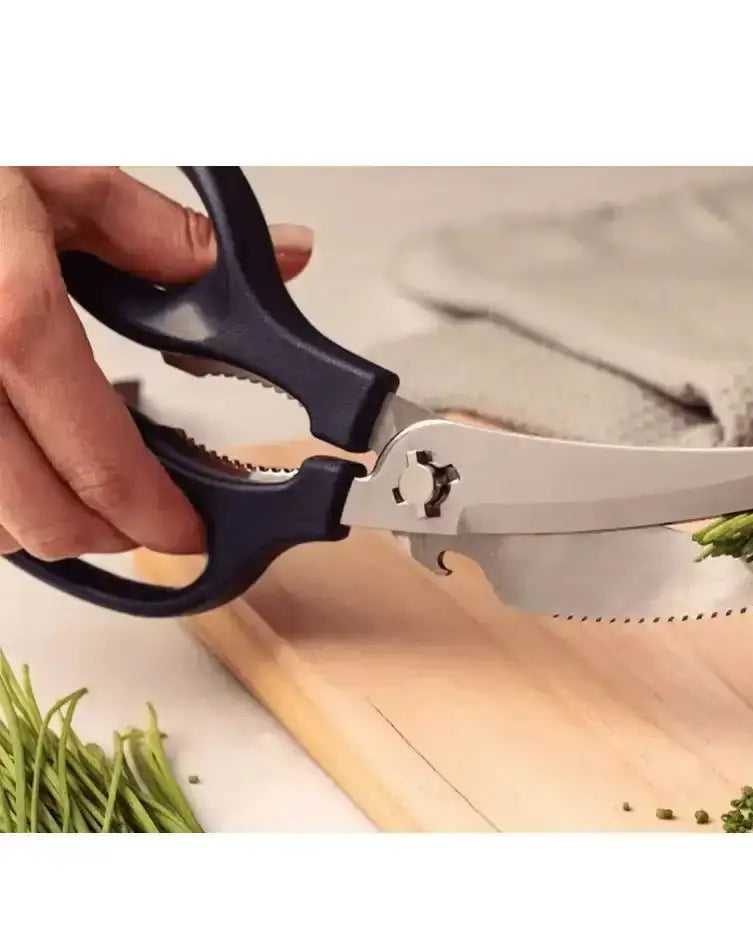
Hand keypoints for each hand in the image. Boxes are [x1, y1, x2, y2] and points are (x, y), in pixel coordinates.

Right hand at [0, 167, 312, 560]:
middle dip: (105, 536)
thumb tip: (285, 256)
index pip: (101, 460)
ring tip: (82, 495)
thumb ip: (170, 235)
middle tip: (143, 521)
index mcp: (8, 313)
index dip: (154, 515)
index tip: (186, 532)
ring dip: (40, 526)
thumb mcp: (61, 172)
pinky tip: (17, 465)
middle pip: (37, 520)